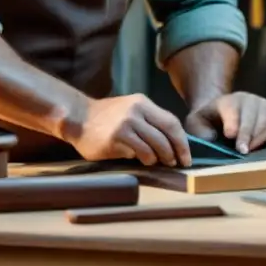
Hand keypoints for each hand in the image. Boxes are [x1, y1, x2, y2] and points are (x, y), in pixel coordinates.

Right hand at [68, 94, 191, 167]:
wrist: (79, 118)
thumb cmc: (109, 117)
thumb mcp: (132, 110)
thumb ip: (151, 121)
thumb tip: (175, 143)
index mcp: (142, 103)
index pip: (171, 122)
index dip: (182, 142)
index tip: (186, 156)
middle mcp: (136, 111)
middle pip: (166, 135)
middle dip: (175, 153)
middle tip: (175, 163)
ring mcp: (125, 125)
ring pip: (154, 147)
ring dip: (159, 158)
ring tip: (156, 162)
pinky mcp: (115, 139)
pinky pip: (138, 153)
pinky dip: (144, 159)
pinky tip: (141, 160)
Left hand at [184, 92, 265, 153]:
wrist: (221, 114)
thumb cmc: (208, 122)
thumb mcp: (196, 123)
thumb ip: (199, 130)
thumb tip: (210, 140)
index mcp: (229, 100)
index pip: (234, 109)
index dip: (234, 123)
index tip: (230, 137)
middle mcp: (250, 99)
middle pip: (255, 116)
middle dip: (249, 135)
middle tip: (243, 152)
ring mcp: (265, 106)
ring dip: (262, 138)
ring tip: (252, 152)